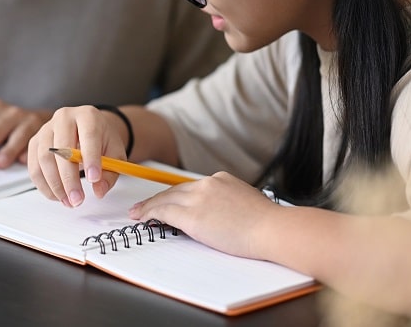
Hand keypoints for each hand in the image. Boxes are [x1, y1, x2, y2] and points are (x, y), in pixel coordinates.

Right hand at [27, 105, 126, 207]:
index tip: (94, 179)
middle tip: (78, 199)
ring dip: (55, 185)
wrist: (88, 129)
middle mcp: (64, 118)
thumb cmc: (101, 139)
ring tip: (69, 201)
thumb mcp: (115, 153)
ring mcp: (46, 129)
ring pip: (44, 158)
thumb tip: (99, 190)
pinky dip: (44, 185)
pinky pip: (34, 166)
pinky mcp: (35, 142)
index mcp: (88, 115)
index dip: (91, 158)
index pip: (88, 135)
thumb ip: (111, 172)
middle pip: (61, 148)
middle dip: (69, 178)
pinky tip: (57, 195)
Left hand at [129, 171, 279, 258]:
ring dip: (149, 206)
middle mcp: (207, 184)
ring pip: (165, 199)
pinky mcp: (192, 216)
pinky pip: (164, 211)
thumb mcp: (247, 203)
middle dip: (157, 199)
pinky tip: (142, 218)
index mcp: (221, 180)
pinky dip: (150, 213)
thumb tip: (222, 213)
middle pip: (174, 191)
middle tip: (143, 206)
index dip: (175, 195)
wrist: (273, 229)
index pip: (191, 187)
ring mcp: (199, 198)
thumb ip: (229, 203)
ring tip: (137, 213)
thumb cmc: (268, 224)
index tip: (166, 200)